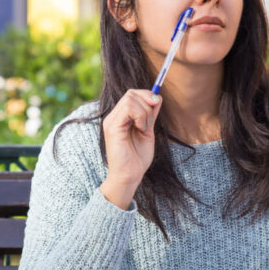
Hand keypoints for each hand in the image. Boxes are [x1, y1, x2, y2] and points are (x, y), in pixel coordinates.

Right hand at [99, 89, 160, 208]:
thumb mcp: (148, 131)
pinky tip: (141, 128)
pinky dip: (140, 116)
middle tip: (151, 120)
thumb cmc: (137, 159)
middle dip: (147, 101)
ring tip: (145, 128)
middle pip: (131, 93)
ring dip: (145, 111)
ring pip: (130, 98)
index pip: (132, 94)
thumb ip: (150, 115)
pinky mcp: (112, 127)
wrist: (129, 176)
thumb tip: (157, 97)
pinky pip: (128, 109)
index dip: (147, 95)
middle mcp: (114, 117)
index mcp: (121, 117)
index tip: (157, 105)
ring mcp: (111, 121)